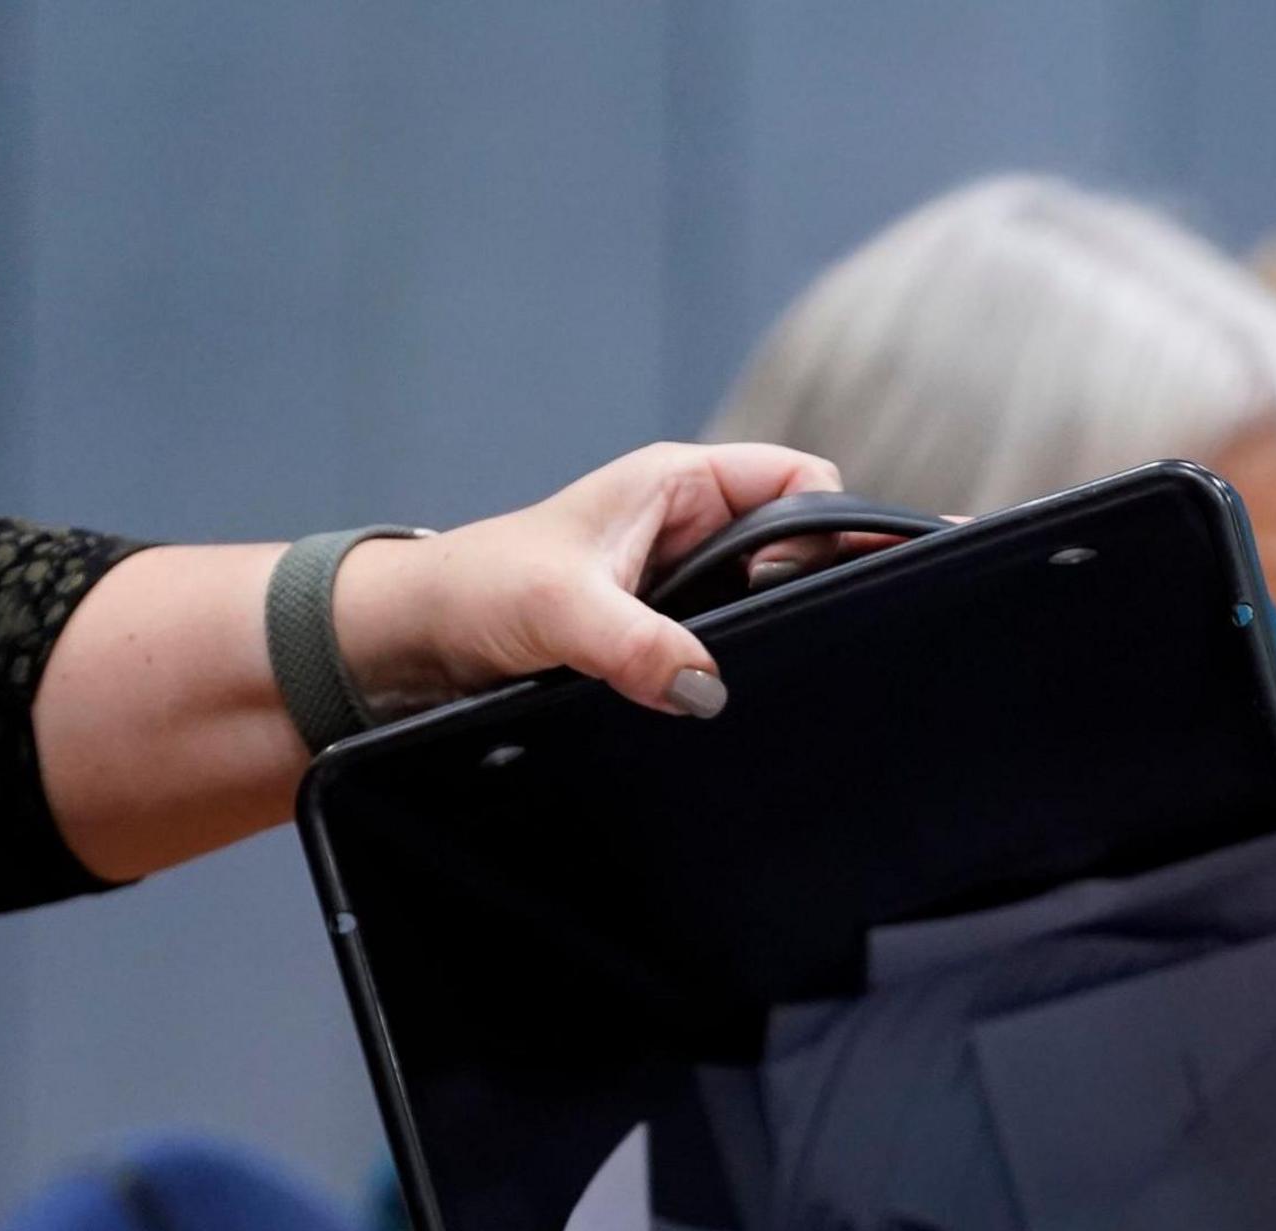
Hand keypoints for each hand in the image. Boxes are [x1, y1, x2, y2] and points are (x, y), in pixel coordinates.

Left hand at [331, 441, 846, 717]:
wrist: (412, 644)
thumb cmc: (474, 590)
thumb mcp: (561, 609)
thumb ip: (638, 645)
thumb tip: (708, 690)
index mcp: (677, 484)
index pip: (800, 485)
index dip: (840, 525)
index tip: (862, 577)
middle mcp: (688, 527)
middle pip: (801, 546)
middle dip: (826, 585)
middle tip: (855, 636)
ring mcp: (679, 584)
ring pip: (770, 601)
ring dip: (780, 635)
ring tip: (809, 674)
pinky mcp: (662, 636)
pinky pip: (732, 648)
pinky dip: (744, 671)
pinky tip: (756, 702)